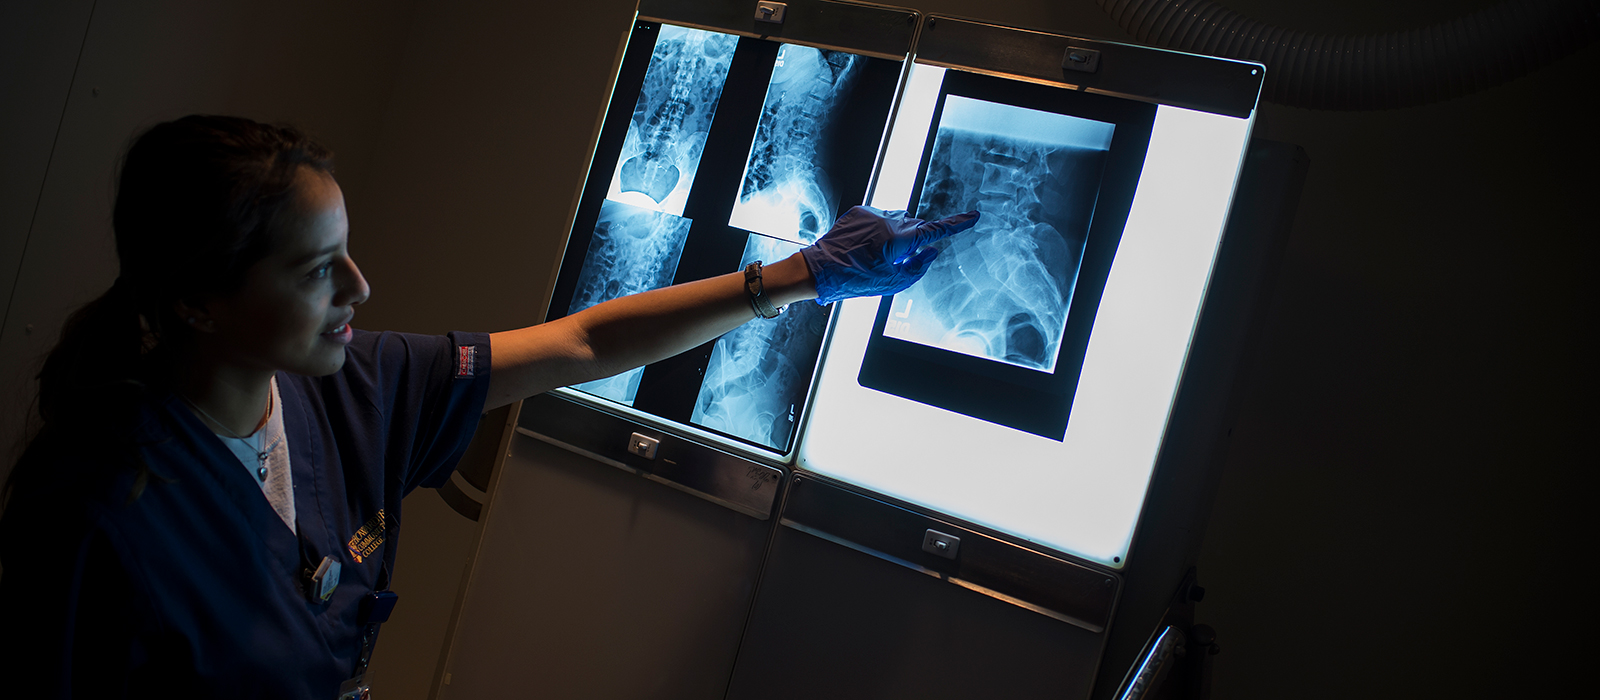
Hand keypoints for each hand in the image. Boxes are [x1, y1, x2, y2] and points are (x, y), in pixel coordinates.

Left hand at [800, 206, 979, 304]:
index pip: (935, 231)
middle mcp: (888, 221)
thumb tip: (931, 251)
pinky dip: (880, 230)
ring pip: (897, 221)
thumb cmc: (854, 280)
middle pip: (915, 226)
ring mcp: (873, 214)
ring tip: (877, 255)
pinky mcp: (860, 212)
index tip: (972, 216)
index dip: (956, 224)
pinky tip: (866, 247)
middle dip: (915, 240)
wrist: (820, 269)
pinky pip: (880, 218)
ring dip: (896, 235)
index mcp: (898, 239)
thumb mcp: (892, 283)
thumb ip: (918, 267)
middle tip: (900, 260)